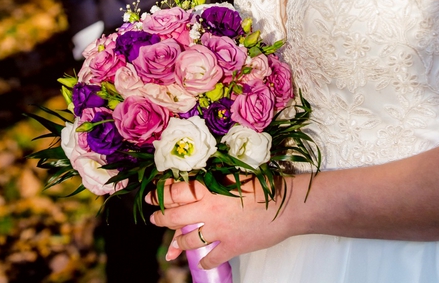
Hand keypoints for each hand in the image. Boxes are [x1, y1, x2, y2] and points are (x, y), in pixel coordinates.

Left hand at [147, 177, 298, 268]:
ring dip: (177, 243)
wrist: (287, 205)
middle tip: (155, 219)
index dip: (160, 194)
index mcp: (210, 188)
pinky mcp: (231, 246)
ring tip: (173, 245)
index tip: (151, 196)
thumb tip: (196, 184)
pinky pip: (210, 258)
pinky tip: (202, 263)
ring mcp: (219, 230)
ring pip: (188, 240)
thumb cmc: (264, 186)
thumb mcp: (235, 175)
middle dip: (161, 218)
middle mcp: (209, 210)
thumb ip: (214, 180)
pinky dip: (204, 262)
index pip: (175, 192)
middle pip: (174, 216)